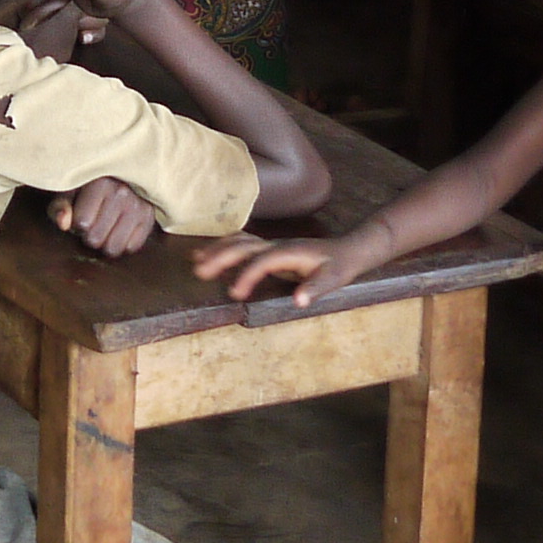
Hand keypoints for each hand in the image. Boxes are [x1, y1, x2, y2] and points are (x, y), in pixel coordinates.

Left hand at [50, 176, 157, 258]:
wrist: (124, 170)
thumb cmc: (90, 182)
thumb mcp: (70, 188)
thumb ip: (60, 205)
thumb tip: (63, 224)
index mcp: (100, 183)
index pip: (81, 224)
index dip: (76, 223)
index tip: (81, 213)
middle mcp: (123, 193)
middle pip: (96, 239)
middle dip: (90, 234)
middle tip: (94, 220)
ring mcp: (139, 206)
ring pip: (114, 248)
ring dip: (106, 241)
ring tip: (106, 225)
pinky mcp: (150, 217)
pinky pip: (132, 247)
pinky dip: (124, 242)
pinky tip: (119, 228)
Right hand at [189, 222, 387, 311]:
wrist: (347, 251)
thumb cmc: (339, 267)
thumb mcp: (333, 279)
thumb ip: (316, 289)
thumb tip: (299, 300)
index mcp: (290, 252)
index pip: (262, 262)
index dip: (247, 275)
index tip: (234, 294)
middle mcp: (277, 245)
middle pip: (244, 246)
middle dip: (221, 257)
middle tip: (199, 272)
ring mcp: (272, 244)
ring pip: (240, 241)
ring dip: (218, 249)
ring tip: (195, 260)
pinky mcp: (270, 248)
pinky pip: (243, 243)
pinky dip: (224, 246)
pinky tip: (209, 252)